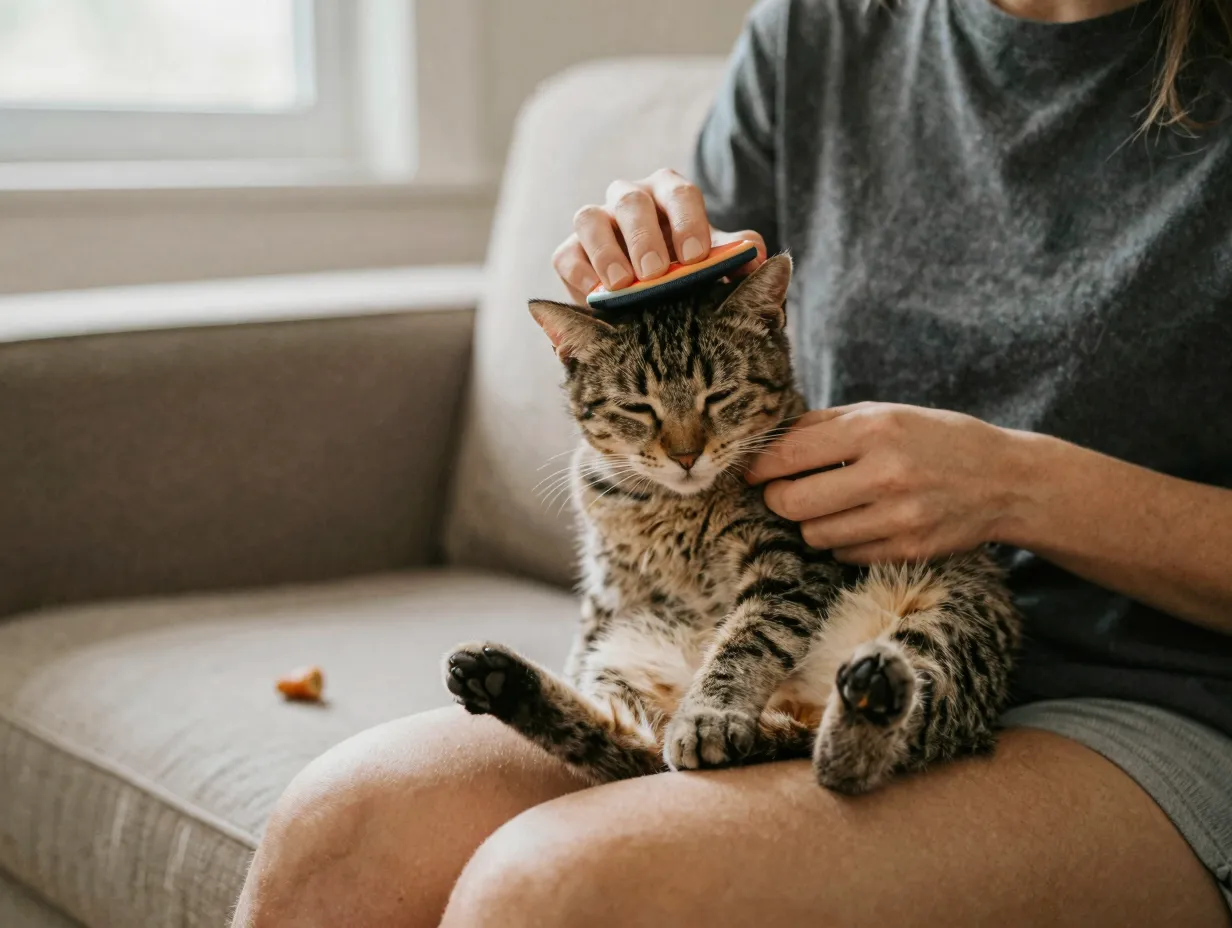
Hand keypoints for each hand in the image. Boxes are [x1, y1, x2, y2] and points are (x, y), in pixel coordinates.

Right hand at [553, 168, 765, 303]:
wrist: (654, 300)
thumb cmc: (689, 273)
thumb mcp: (716, 264)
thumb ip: (736, 257)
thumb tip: (756, 256)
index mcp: (670, 195)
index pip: (679, 192)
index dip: (686, 221)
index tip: (694, 257)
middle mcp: (631, 199)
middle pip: (630, 201)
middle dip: (643, 237)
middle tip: (654, 273)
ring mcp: (597, 222)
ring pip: (589, 218)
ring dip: (605, 251)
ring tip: (622, 285)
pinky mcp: (571, 250)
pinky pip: (565, 253)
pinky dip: (578, 271)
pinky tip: (595, 292)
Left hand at [746, 403, 1022, 563]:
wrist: (1006, 480)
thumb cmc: (936, 439)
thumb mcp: (886, 414)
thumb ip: (825, 424)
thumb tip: (767, 440)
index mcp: (874, 430)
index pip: (788, 454)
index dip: (758, 466)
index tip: (749, 469)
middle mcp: (885, 474)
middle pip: (791, 503)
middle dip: (776, 498)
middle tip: (781, 492)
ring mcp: (898, 517)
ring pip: (814, 534)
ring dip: (809, 522)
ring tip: (827, 505)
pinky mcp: (908, 550)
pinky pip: (843, 554)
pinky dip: (840, 541)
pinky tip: (858, 522)